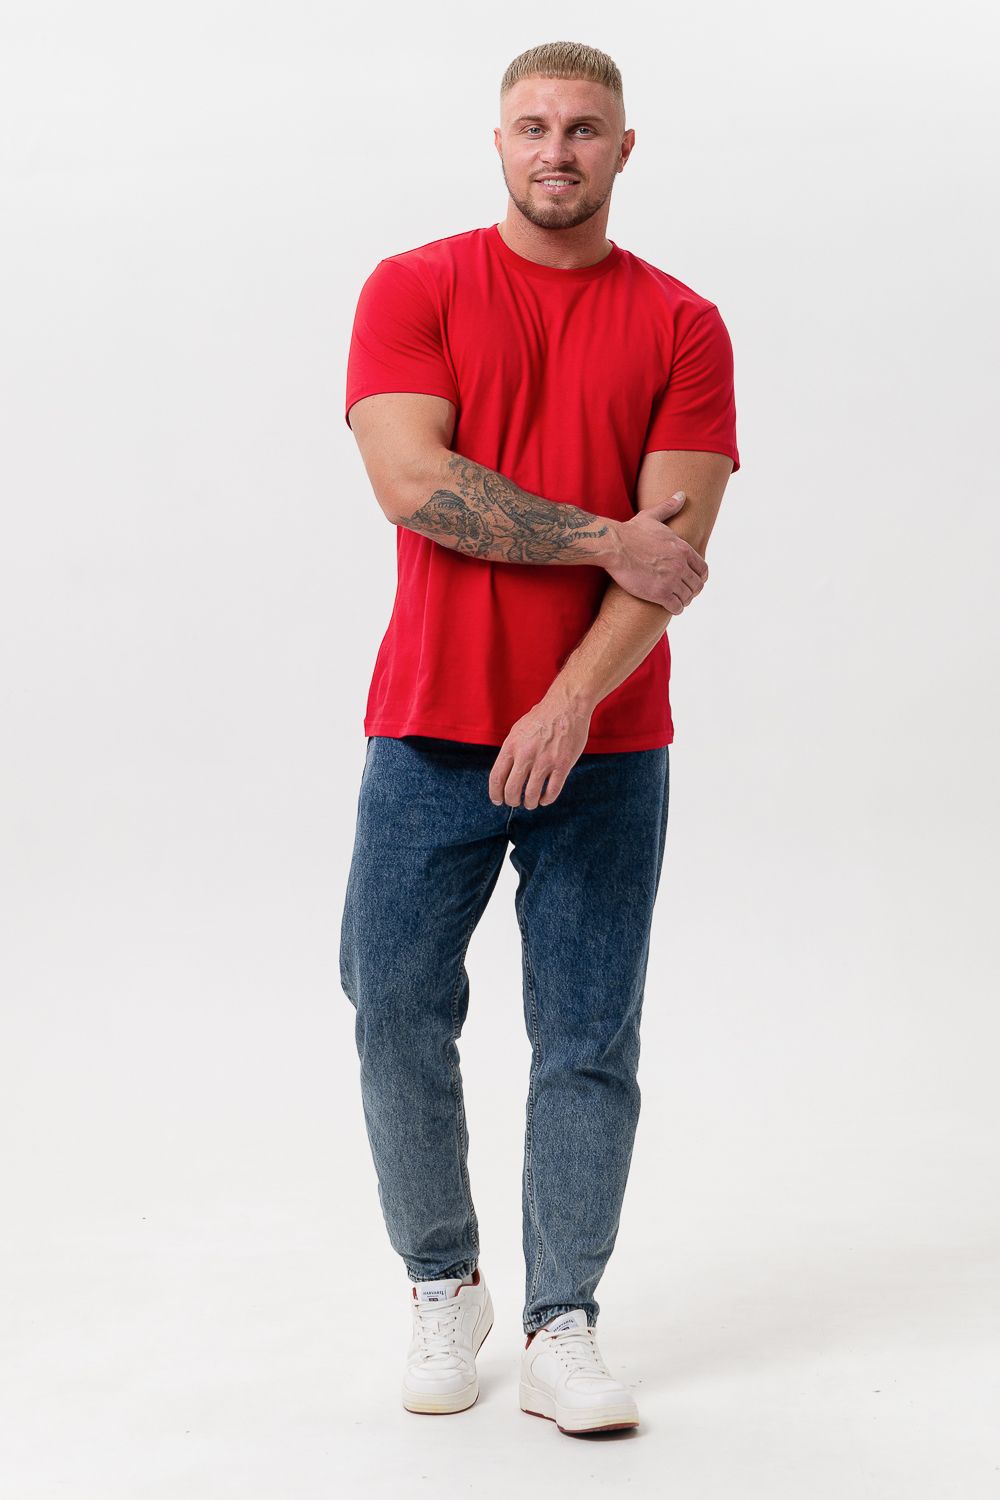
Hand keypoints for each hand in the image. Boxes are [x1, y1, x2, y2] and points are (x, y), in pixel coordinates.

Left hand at [488, 696, 591, 808]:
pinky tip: (545, 799)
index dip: (495, 793)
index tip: (498, 800)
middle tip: (516, 802)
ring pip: (532, 794)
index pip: (496, 777)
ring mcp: (545, 761)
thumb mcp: (518, 730)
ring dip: (530, 803)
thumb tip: (504, 772)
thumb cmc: (542, 717)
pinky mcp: (562, 764)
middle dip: (512, 801)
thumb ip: (511, 751)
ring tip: (531, 803)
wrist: (567, 705)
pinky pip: (553, 790)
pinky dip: (547, 799)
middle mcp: (526, 755)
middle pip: (512, 789)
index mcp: (511, 746)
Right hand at [605, 491, 708, 612]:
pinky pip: (677, 606)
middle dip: (692, 590)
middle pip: (697, 585)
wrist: (614, 546)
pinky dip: (676, 608)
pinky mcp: (659, 593)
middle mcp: (681, 565)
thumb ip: (669, 507)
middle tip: (684, 593)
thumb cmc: (630, 531)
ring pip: (688, 597)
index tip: (693, 581)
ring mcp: (671, 580)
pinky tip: (670, 606)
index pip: (703, 569)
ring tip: (676, 600)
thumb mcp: (652, 516)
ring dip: (683, 600)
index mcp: (683, 549)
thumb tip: (682, 494)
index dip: (699, 577)